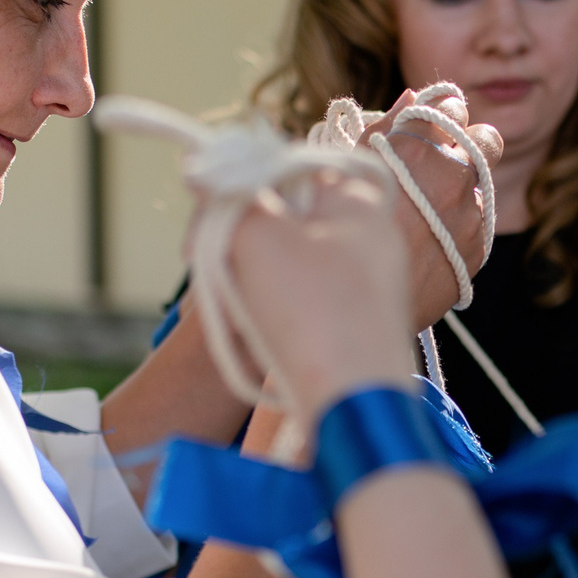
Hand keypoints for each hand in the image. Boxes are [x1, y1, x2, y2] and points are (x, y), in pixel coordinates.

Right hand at [226, 166, 413, 419]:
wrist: (353, 408)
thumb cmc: (311, 313)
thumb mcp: (259, 240)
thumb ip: (230, 197)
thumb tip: (204, 169)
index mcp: (360, 202)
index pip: (290, 169)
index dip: (241, 187)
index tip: (207, 223)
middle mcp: (373, 239)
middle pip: (286, 220)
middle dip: (240, 243)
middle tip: (208, 268)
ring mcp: (370, 287)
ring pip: (288, 266)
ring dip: (250, 283)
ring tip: (239, 317)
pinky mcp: (359, 328)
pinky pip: (304, 305)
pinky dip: (274, 315)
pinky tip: (258, 340)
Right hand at [373, 88, 504, 329]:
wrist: (354, 298)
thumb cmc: (340, 227)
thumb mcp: (350, 167)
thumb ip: (385, 126)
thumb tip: (411, 96)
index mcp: (417, 147)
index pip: (452, 105)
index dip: (445, 113)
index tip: (437, 126)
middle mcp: (451, 175)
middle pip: (488, 139)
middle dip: (475, 142)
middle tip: (454, 157)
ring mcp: (469, 213)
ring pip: (482, 187)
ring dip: (462, 192)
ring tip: (429, 213)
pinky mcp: (477, 249)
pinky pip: (478, 227)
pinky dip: (460, 228)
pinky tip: (431, 240)